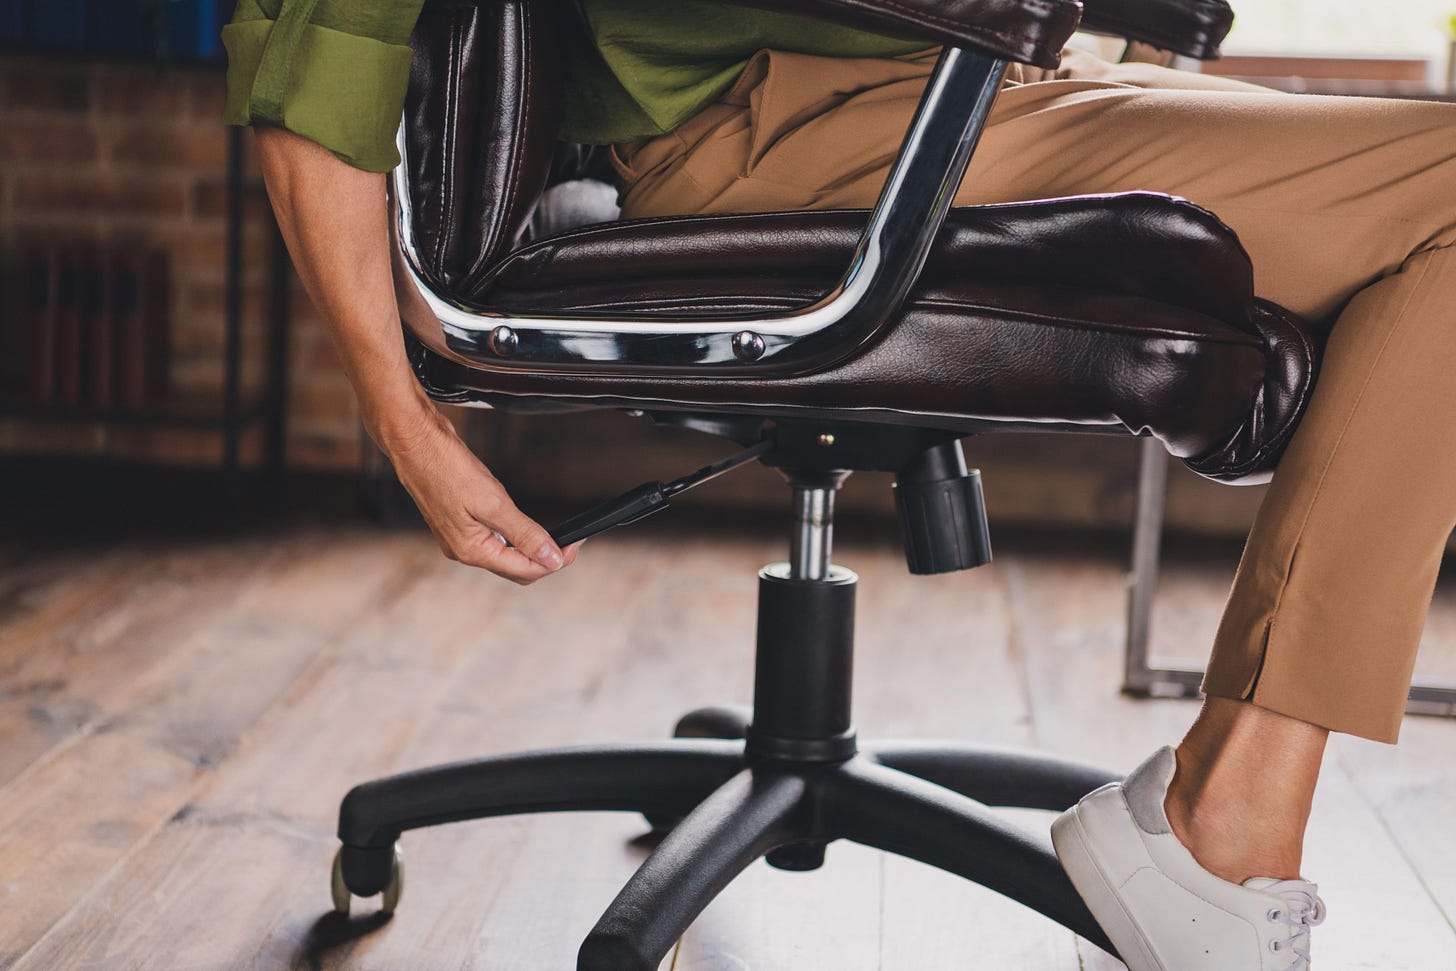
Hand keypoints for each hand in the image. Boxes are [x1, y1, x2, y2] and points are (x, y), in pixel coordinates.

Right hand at [380, 402, 580, 583]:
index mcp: (471, 551)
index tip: (576, 543)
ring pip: (505, 556)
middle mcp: (464, 550)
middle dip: (546, 559)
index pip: (525, 571)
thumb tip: (551, 558)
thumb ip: (524, 533)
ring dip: (531, 550)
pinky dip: (514, 538)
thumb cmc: (445, 467)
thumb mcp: (492, 502)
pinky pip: (494, 540)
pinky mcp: (459, 522)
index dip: (555, 560)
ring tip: (554, 535)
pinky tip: (524, 525)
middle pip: (516, 569)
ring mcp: (459, 537)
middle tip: (571, 541)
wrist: (414, 442)